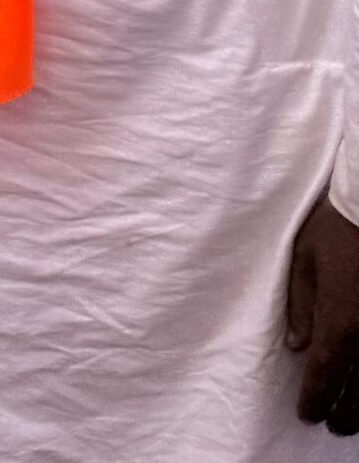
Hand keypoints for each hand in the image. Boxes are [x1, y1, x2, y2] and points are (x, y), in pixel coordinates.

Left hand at [288, 193, 358, 427]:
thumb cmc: (337, 226)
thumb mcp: (305, 259)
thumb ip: (301, 306)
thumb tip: (297, 347)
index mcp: (340, 323)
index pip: (324, 378)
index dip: (314, 401)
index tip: (307, 415)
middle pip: (358, 395)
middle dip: (343, 414)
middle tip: (332, 423)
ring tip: (355, 419)